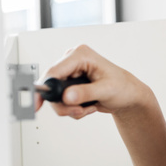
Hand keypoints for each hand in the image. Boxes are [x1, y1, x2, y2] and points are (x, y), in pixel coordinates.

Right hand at [36, 45, 151, 119]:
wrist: (128, 96)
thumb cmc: (123, 87)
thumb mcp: (106, 90)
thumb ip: (86, 93)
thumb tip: (67, 96)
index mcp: (81, 55)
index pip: (54, 71)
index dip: (45, 88)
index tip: (37, 104)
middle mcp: (72, 61)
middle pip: (52, 86)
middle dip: (64, 103)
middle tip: (79, 110)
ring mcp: (70, 74)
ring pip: (55, 97)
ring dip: (70, 108)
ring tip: (87, 108)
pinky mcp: (69, 85)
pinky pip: (61, 101)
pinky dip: (73, 108)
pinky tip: (87, 106)